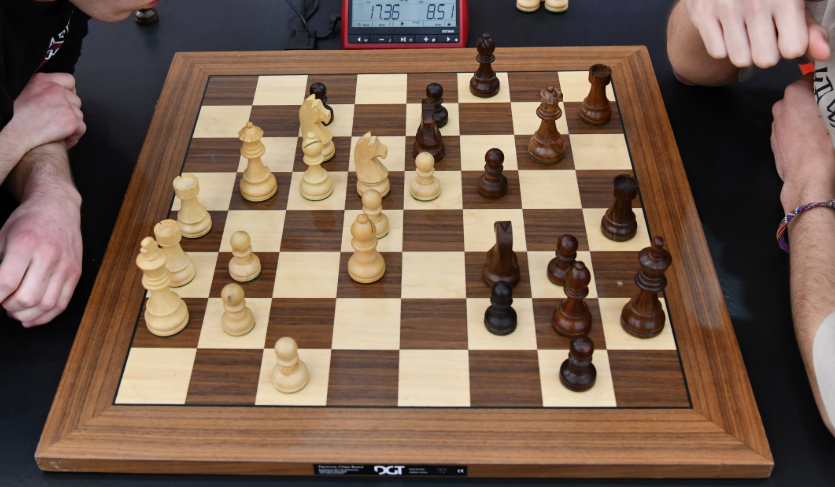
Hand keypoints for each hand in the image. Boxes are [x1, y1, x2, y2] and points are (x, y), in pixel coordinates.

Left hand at [0, 188, 81, 326]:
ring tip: (14, 311)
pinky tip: (30, 317)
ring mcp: (65, 266)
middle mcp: (49, 256)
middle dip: (8, 307)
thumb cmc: (27, 221)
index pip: (6, 283)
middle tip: (2, 301)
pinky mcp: (75, 273)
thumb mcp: (2, 236)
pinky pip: (62, 304)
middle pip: (26, 298)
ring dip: (25, 315)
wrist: (58, 208)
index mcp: (26, 244)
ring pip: (45, 305)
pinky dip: (44, 317)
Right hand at [2, 73, 84, 153]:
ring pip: (79, 114)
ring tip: (59, 133)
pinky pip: (81, 128)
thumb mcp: (21, 93)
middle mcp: (55, 89)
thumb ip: (37, 90)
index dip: (69, 92)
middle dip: (69, 111)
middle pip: (75, 99)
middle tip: (59, 122)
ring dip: (72, 125)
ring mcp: (64, 104)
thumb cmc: (11, 118)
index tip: (66, 101)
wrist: (10, 132)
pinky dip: (74, 136)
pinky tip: (64, 141)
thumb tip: (46, 97)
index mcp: (42, 80)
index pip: (68, 80)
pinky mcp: (71, 119)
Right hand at [685, 0, 830, 67]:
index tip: (784, 34)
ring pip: (741, 59)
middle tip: (762, 34)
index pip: (793, 49)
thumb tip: (824, 54)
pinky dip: (722, 46)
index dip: (789, 47)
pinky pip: (717, 52)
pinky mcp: (703, 11)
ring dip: (743, 51)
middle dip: (765, 52)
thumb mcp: (794, 5)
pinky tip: (726, 28)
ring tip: (744, 31)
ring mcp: (727, 5)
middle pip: (766, 60)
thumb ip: (810, 31)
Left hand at [772, 75, 834, 212]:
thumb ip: (832, 98)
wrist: (810, 179)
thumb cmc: (826, 146)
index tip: (833, 89)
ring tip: (828, 126)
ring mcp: (776, 125)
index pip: (813, 77)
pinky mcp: (776, 141)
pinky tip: (817, 140)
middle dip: (819, 101)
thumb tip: (831, 100)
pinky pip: (793, 130)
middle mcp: (781, 107)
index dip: (828, 83)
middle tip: (833, 110)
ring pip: (798, 114)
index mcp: (795, 93)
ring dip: (811, 116)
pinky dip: (803, 131)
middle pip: (804, 96)